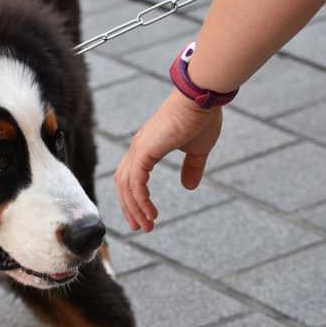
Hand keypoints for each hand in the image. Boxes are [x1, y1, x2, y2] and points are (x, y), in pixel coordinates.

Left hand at [114, 89, 222, 231]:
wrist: (202, 99)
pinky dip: (141, 200)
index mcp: (147, 146)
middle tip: (139, 227)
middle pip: (123, 184)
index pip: (131, 176)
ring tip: (146, 226)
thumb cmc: (201, 118)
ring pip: (127, 186)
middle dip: (130, 208)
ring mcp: (139, 149)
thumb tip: (188, 187)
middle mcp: (138, 148)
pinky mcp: (144, 151)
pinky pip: (136, 183)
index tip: (143, 216)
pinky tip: (150, 214)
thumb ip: (192, 168)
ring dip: (135, 209)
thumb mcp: (197, 150)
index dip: (134, 198)